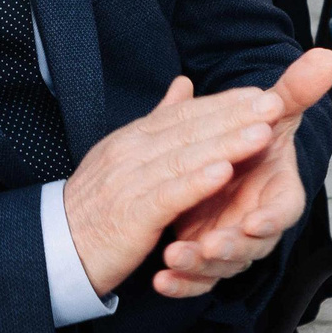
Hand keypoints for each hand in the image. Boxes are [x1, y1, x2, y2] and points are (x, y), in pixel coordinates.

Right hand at [58, 59, 310, 299]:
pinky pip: (170, 195)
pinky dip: (197, 182)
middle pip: (190, 129)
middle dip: (235, 116)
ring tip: (262, 133)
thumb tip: (184, 85)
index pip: (184, 114)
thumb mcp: (125, 154)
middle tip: (274, 104)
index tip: (260, 94)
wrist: (57, 247)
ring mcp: (130, 182)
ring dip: (226, 144)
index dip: (223, 104)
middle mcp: (131, 152)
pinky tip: (224, 172)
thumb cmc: (97, 204)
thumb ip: (159, 120)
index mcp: (133, 137)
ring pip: (185, 158)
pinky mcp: (132, 215)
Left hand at [155, 49, 331, 295]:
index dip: (272, 219)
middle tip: (207, 245)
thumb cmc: (254, 142)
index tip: (254, 222)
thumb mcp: (268, 114)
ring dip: (200, 266)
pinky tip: (161, 281)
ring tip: (174, 257)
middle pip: (251, 245)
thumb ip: (293, 91)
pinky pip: (196, 280)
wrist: (229, 162)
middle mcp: (255, 222)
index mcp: (275, 193)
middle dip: (230, 247)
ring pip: (221, 266)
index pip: (283, 212)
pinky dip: (181, 284)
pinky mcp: (206, 260)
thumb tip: (327, 55)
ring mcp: (230, 243)